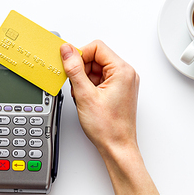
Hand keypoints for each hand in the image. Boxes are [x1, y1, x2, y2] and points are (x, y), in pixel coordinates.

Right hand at [60, 40, 139, 155]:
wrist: (117, 147)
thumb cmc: (108, 127)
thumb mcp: (84, 95)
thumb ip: (74, 69)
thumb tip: (67, 51)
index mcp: (122, 71)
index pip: (97, 47)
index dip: (80, 55)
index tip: (69, 65)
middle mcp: (126, 75)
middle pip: (96, 58)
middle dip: (82, 70)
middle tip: (77, 86)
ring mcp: (123, 84)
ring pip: (96, 70)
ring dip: (84, 80)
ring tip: (83, 97)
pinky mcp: (118, 92)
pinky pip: (100, 80)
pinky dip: (90, 88)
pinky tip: (87, 100)